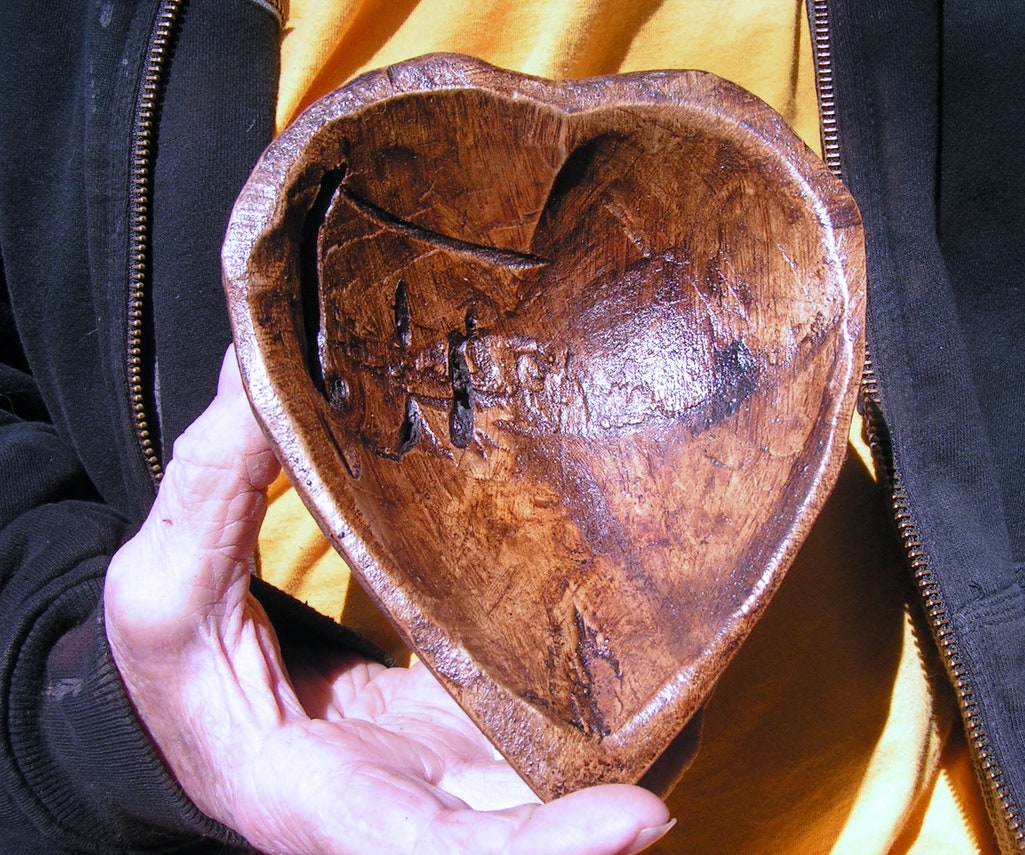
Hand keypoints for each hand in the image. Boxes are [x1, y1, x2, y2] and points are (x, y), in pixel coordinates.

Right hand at [104, 347, 671, 854]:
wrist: (208, 706)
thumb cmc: (177, 669)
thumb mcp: (165, 588)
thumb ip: (215, 486)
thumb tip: (263, 362)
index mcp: (326, 800)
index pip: (442, 854)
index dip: (538, 849)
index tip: (636, 819)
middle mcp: (414, 807)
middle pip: (533, 835)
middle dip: (618, 807)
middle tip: (694, 743)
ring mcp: (458, 775)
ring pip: (571, 784)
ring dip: (646, 746)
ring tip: (700, 673)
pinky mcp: (480, 735)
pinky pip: (563, 730)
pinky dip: (620, 705)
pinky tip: (660, 642)